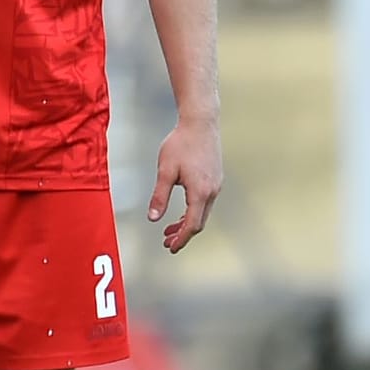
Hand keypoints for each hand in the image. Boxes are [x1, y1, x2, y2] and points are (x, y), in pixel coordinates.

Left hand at [148, 116, 221, 253]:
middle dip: (183, 234)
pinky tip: (182, 210)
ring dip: (187, 222)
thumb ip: (159, 196)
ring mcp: (216, 185)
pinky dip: (193, 210)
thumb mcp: (165, 171)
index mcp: (200, 192)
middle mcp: (212, 191)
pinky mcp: (215, 178)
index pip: (191, 225)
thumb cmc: (181, 143)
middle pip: (199, 222)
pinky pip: (205, 202)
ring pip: (203, 212)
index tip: (170, 247)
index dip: (181, 239)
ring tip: (171, 228)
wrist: (200, 122)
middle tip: (167, 241)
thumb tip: (153, 218)